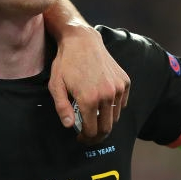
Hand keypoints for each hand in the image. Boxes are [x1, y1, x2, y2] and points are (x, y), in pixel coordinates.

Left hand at [49, 26, 130, 142]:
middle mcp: (106, 95)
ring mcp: (118, 88)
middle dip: (97, 136)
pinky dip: (114, 108)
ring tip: (94, 118)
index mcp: (89, 99)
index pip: (92, 131)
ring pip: (115, 117)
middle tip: (88, 136)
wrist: (82, 40)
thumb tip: (69, 126)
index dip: (86, 139)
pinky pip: (122, 103)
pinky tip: (102, 103)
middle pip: (106, 128)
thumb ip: (62, 108)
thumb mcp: (56, 85)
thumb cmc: (65, 62)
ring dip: (105, 121)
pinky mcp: (124, 81)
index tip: (81, 139)